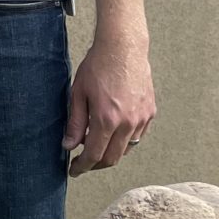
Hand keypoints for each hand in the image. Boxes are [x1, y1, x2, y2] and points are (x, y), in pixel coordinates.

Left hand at [64, 32, 154, 174]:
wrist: (123, 48)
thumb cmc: (97, 67)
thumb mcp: (78, 94)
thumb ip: (75, 123)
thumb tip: (69, 146)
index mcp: (106, 119)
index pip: (94, 155)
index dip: (82, 166)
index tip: (74, 170)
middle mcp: (127, 123)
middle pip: (112, 158)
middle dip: (96, 165)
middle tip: (83, 162)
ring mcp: (141, 118)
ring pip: (126, 149)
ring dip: (111, 152)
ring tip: (96, 144)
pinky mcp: (150, 112)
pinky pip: (137, 136)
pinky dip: (124, 140)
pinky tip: (112, 132)